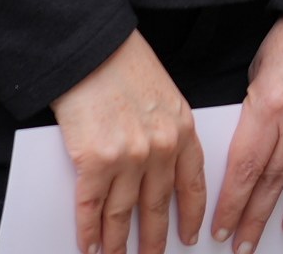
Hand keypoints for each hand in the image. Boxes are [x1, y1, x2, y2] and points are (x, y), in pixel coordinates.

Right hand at [52, 32, 204, 253]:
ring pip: (123, 214)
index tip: (192, 236)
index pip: (193, 184)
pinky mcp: (94, 161)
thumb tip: (158, 167)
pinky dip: (89, 232)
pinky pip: (91, 208)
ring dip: (118, 242)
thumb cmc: (124, 65)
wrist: (92, 50)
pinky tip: (89, 246)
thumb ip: (167, 131)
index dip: (192, 215)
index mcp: (182, 130)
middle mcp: (160, 149)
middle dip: (154, 238)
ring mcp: (128, 158)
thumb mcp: (163, 95)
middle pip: (157, 206)